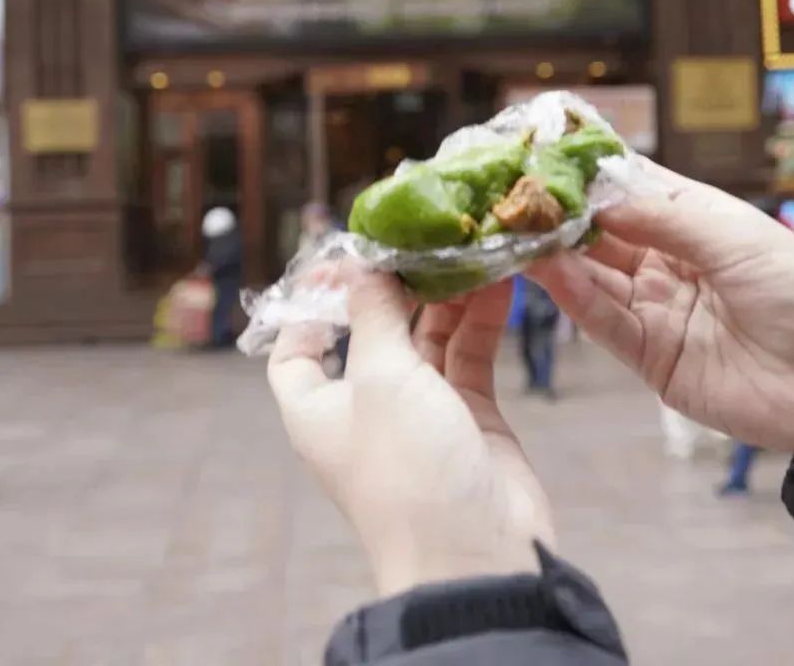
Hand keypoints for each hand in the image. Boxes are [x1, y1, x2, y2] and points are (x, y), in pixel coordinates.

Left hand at [268, 267, 553, 596]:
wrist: (477, 555)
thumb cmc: (407, 469)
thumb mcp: (379, 378)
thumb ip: (373, 313)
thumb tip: (362, 265)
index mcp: (318, 407)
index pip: (295, 350)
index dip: (309, 305)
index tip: (340, 261)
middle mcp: (364, 406)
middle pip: (371, 331)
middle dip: (393, 286)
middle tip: (420, 237)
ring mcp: (420, 410)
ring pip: (426, 338)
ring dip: (444, 296)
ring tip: (466, 249)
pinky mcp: (468, 416)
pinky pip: (469, 355)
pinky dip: (480, 321)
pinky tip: (497, 283)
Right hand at [529, 161, 793, 468]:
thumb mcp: (736, 238)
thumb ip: (663, 218)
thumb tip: (597, 199)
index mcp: (692, 221)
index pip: (626, 187)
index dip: (585, 172)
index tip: (539, 152)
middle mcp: (665, 260)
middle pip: (598, 234)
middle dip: (558, 215)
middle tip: (512, 195)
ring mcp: (655, 309)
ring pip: (591, 277)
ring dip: (554, 255)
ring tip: (516, 230)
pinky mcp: (650, 357)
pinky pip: (604, 322)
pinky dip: (573, 298)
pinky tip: (546, 272)